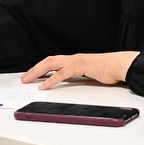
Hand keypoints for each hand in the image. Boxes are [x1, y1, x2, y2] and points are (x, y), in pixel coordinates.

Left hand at [20, 51, 138, 89]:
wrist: (119, 65)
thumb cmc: (108, 70)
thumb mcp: (89, 74)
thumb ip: (79, 77)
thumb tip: (70, 82)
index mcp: (74, 60)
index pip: (53, 62)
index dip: (40, 67)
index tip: (31, 75)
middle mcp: (73, 58)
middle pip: (48, 61)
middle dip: (34, 69)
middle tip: (24, 78)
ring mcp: (76, 61)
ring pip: (51, 64)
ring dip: (37, 71)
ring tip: (28, 79)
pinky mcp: (80, 65)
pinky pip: (62, 73)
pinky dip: (51, 80)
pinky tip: (44, 85)